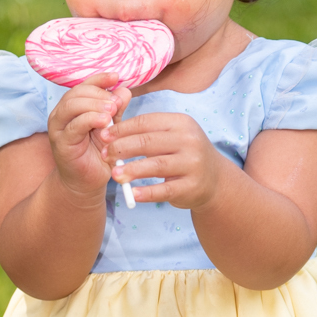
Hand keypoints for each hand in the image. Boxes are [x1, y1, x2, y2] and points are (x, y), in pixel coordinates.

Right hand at [47, 73, 130, 199]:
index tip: (116, 77)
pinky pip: (73, 126)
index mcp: (73, 107)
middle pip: (77, 92)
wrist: (87, 182)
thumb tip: (124, 90)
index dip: (99, 79)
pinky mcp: (61, 143)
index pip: (84, 86)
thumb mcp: (110, 127)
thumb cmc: (98, 153)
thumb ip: (116, 109)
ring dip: (94, 104)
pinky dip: (89, 120)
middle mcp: (62, 114)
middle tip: (116, 103)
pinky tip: (103, 121)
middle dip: (99, 94)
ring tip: (111, 110)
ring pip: (72, 105)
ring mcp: (59, 128)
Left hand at [101, 112, 221, 208]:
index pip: (145, 122)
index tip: (102, 136)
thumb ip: (145, 132)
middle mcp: (189, 140)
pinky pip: (166, 189)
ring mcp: (193, 163)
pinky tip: (133, 194)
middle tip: (104, 156)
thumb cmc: (183, 154)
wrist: (214, 179)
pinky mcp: (192, 186)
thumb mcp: (171, 136)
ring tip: (115, 175)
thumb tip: (109, 132)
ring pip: (156, 165)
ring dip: (132, 170)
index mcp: (180, 123)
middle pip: (148, 142)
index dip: (121, 129)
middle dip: (122, 148)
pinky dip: (148, 193)